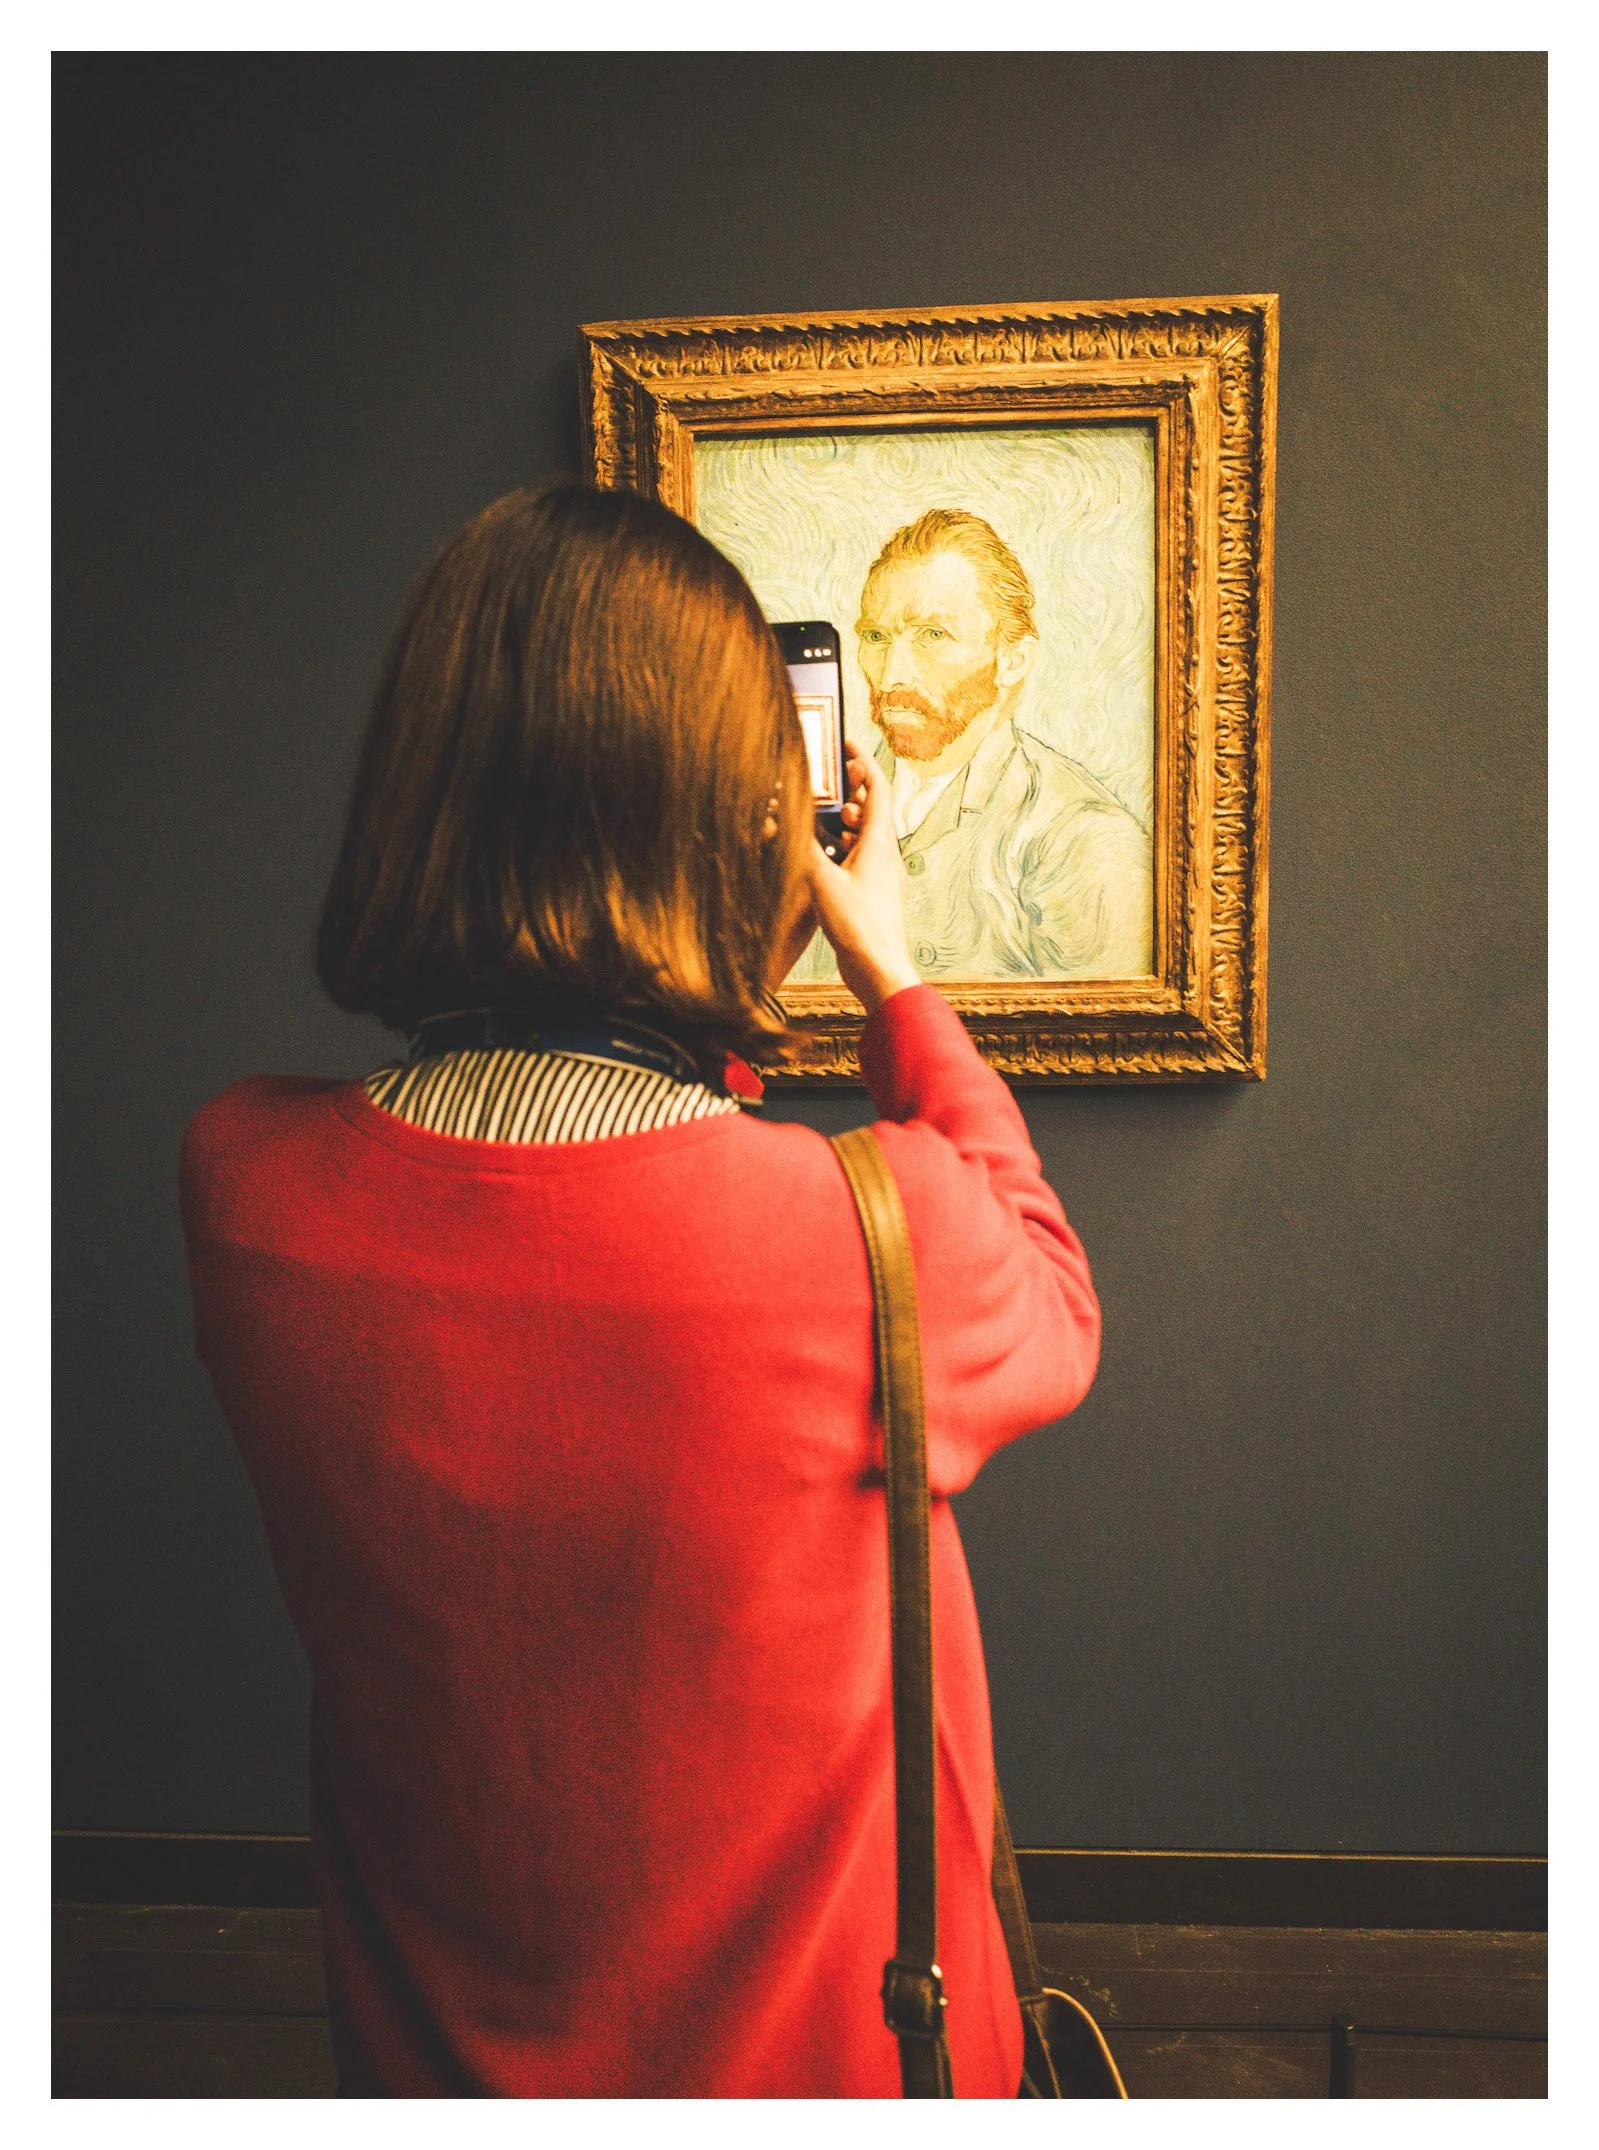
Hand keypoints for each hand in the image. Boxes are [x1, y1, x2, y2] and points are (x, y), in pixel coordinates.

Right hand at [804, 745, 921, 1012]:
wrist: (878, 969)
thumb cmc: (858, 925)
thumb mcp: (821, 880)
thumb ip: (798, 846)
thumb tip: (775, 816)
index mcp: (879, 841)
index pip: (877, 787)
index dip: (863, 761)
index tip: (846, 743)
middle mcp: (884, 854)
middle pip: (871, 808)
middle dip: (850, 790)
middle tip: (826, 781)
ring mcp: (880, 875)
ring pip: (864, 835)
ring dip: (844, 822)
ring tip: (823, 818)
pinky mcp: (871, 894)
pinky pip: (858, 859)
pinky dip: (841, 849)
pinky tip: (822, 858)